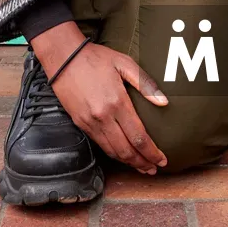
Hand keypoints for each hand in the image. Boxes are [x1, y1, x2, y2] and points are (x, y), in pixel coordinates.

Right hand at [32, 23, 168, 174]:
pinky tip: (122, 155)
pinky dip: (113, 154)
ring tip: (141, 166)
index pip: (139, 136)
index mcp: (117, 102)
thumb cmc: (95, 58)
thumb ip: (145, 83)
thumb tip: (164, 102)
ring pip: (112, 151)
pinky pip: (100, 145)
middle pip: (126, 150)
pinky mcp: (80, 123)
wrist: (63, 57)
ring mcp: (90, 122)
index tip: (162, 159)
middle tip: (154, 169)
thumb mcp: (124, 63)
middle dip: (143, 162)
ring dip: (129, 162)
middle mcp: (103, 117)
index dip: (152, 152)